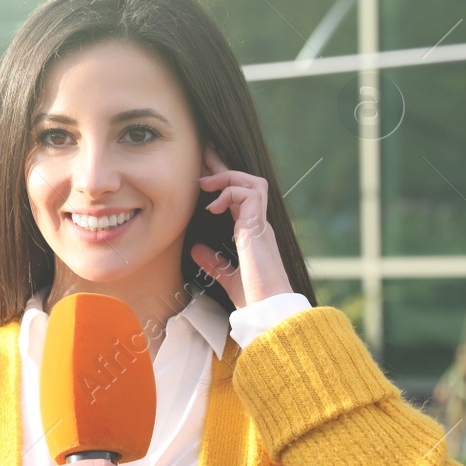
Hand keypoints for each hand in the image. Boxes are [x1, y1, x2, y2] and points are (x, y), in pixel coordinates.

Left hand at [190, 146, 294, 309]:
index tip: (203, 173)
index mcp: (252, 234)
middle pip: (247, 183)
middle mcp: (259, 225)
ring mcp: (261, 224)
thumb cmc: (253, 299)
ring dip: (228, 177)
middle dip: (224, 167)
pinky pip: (250, 193)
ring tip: (205, 183)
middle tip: (203, 155)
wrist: (268, 311)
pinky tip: (212, 206)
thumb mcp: (226, 276)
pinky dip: (229, 193)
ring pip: (253, 182)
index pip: (238, 199)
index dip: (223, 184)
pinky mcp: (259, 227)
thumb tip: (196, 249)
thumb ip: (213, 262)